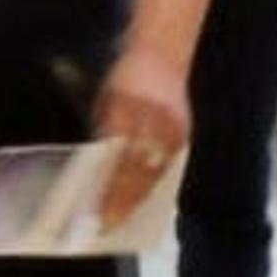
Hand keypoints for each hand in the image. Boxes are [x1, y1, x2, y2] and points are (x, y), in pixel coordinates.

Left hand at [89, 45, 191, 228]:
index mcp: (126, 110)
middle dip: (122, 201)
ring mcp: (171, 128)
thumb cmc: (126, 78)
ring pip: (154, 173)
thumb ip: (102, 134)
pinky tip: (143, 197)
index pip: (116, 159)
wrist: (161, 53)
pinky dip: (153, 182)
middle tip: (109, 223)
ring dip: (138, 197)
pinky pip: (167, 165)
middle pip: (137, 171)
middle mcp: (151, 120)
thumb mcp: (105, 103)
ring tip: (123, 216)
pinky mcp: (183, 132)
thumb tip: (93, 170)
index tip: (98, 213)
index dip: (108, 189)